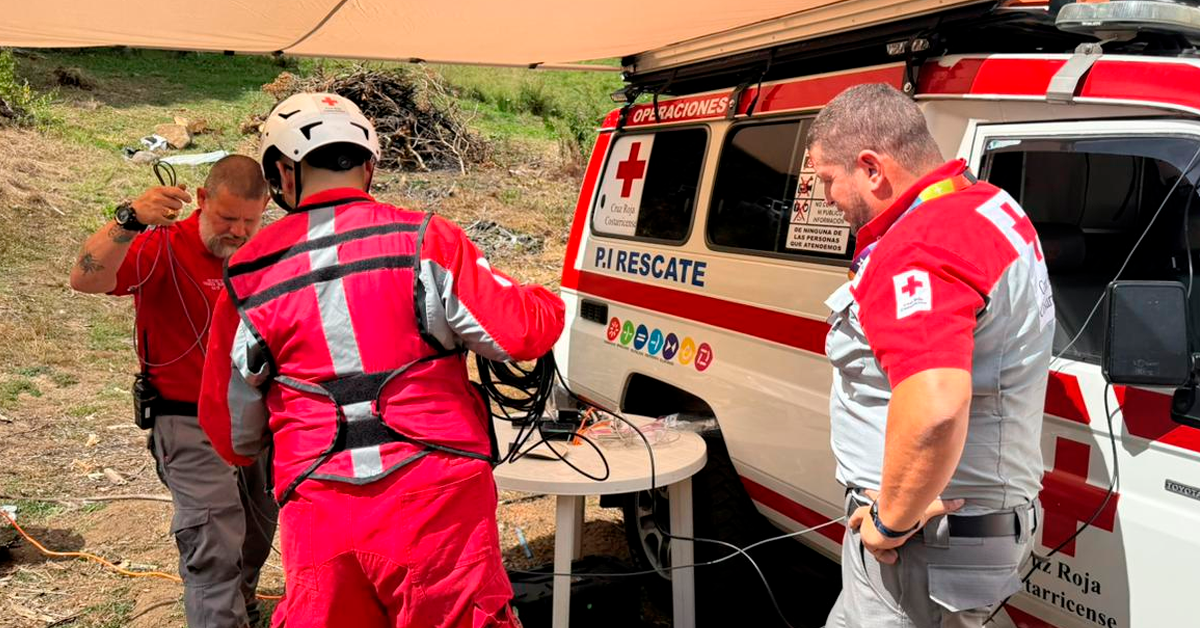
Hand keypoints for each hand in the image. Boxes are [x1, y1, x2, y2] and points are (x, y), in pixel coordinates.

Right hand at [131, 185, 190, 225]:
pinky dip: (169, 221)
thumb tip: (184, 186)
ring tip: (165, 213)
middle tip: (168, 207)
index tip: (188, 200)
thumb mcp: (157, 192)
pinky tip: (163, 219)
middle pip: (178, 204)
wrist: (133, 212)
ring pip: (176, 213)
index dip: (185, 196)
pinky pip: (171, 221)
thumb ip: (171, 190)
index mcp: (159, 189)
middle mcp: (158, 197)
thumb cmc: (147, 201)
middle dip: (176, 207)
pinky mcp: (156, 217)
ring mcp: (157, 207)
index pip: (177, 191)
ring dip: (173, 214)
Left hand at [849, 490, 963, 564]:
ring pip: (867, 536)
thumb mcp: (925, 506)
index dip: (870, 495)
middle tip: (851, 523)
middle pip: (860, 515)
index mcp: (881, 501)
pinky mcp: (869, 539)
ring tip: (886, 553)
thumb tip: (961, 502)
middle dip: (855, 519)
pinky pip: (875, 551)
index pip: (874, 496)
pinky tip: (892, 558)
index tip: (865, 492)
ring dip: (876, 544)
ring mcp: (868, 526)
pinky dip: (883, 555)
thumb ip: (942, 505)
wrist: (896, 518)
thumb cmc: (908, 509)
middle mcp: (871, 512)